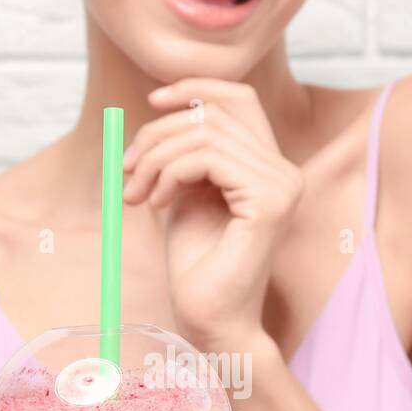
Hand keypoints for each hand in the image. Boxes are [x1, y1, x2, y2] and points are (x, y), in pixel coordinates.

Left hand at [123, 78, 303, 353]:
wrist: (209, 321)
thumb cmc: (197, 268)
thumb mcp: (186, 195)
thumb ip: (185, 155)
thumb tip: (161, 110)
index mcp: (268, 167)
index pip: (240, 98)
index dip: (195, 89)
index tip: (151, 103)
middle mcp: (284, 171)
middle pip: (214, 114)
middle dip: (158, 134)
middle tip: (127, 171)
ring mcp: (282, 185)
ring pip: (205, 134)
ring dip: (157, 159)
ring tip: (137, 194)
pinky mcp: (269, 202)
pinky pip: (208, 159)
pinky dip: (170, 174)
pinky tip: (158, 205)